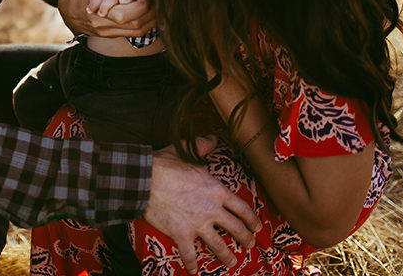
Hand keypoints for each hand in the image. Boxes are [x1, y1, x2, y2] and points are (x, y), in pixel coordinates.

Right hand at [58, 0, 155, 37]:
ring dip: (152, 21)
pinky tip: (150, 15)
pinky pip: (133, 34)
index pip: (130, 13)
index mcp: (101, 9)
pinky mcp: (111, 35)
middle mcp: (105, 25)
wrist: (68, 10)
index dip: (145, 4)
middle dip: (152, 12)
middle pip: (137, 25)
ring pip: (138, 32)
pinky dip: (145, 25)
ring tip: (157, 7)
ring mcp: (108, 32)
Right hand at [145, 144, 260, 271]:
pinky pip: (190, 254)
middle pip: (236, 229)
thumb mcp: (185, 150)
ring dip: (227, 256)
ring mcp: (198, 224)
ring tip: (231, 261)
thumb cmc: (164, 165)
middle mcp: (212, 210)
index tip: (257, 227)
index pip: (242, 208)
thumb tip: (212, 139)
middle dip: (246, 239)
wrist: (145, 179)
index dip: (252, 219)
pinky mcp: (182, 234)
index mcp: (217, 190)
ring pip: (219, 246)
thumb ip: (202, 145)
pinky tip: (194, 271)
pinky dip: (192, 265)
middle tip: (250, 244)